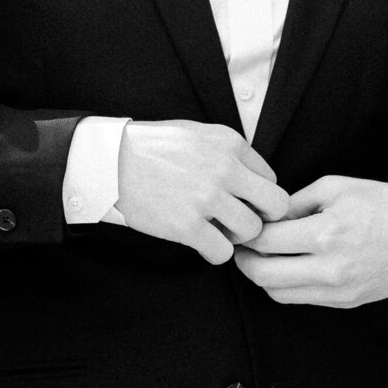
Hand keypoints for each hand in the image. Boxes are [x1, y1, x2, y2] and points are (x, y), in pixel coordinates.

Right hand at [116, 120, 287, 263]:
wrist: (111, 161)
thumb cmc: (153, 148)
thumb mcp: (198, 133)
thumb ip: (230, 152)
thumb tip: (255, 181)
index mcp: (230, 143)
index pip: (270, 179)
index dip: (257, 196)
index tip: (241, 203)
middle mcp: (225, 168)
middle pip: (275, 206)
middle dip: (261, 218)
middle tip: (240, 221)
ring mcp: (206, 198)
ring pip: (251, 231)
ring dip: (235, 237)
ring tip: (215, 230)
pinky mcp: (186, 225)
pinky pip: (222, 253)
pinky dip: (214, 253)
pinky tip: (201, 242)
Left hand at [233, 175, 387, 306]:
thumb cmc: (386, 204)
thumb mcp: (337, 186)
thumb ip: (296, 202)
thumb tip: (267, 216)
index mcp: (327, 233)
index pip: (266, 240)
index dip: (248, 232)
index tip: (243, 224)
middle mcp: (330, 268)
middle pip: (263, 275)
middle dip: (244, 259)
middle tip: (241, 244)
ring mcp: (338, 291)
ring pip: (278, 293)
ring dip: (262, 275)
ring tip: (261, 255)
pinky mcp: (345, 303)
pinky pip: (301, 299)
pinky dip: (286, 285)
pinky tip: (287, 265)